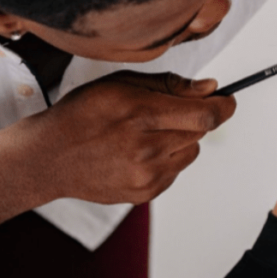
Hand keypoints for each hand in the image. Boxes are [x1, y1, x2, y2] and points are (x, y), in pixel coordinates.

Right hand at [29, 72, 235, 204]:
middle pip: (200, 131)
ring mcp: (146, 176)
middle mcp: (146, 148)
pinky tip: (139, 151)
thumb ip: (170, 85)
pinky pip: (176, 171)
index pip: (205, 114)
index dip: (224, 105)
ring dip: (182, 139)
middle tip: (170, 111)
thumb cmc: (83, 114)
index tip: (226, 99)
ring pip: (191, 152)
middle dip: (196, 117)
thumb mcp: (121, 84)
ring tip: (149, 132)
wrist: (50, 158)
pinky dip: (168, 159)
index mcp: (140, 114)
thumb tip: (210, 88)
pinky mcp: (144, 193)